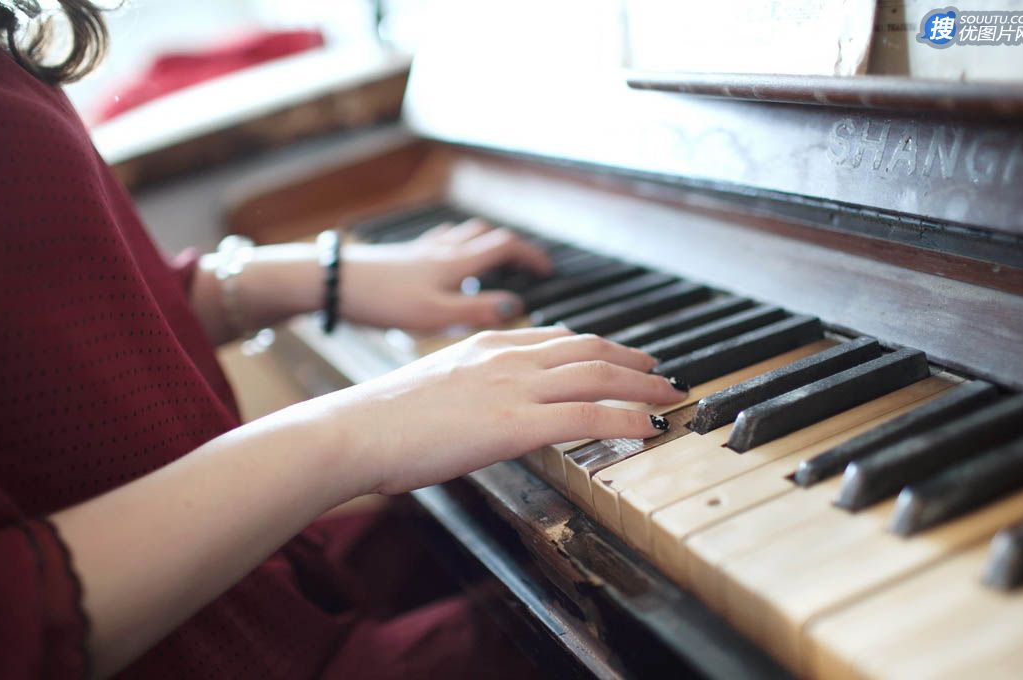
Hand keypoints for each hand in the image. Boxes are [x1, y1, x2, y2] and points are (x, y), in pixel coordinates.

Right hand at [279, 326, 686, 494]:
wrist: (354, 430)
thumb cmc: (379, 419)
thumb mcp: (431, 387)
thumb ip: (466, 390)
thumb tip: (479, 412)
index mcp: (484, 344)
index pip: (555, 337)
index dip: (596, 346)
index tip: (618, 355)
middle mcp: (505, 356)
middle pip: (588, 348)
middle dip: (631, 359)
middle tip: (659, 371)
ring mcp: (512, 387)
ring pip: (597, 375)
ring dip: (641, 385)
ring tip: (668, 395)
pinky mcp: (515, 423)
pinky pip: (587, 416)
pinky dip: (626, 419)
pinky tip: (648, 427)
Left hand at [337, 219, 551, 330]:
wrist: (335, 283)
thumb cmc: (382, 301)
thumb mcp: (435, 315)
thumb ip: (477, 311)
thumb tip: (516, 307)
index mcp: (456, 263)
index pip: (506, 246)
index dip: (531, 255)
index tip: (547, 270)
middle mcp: (443, 250)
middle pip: (488, 235)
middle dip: (511, 247)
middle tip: (524, 266)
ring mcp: (422, 250)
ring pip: (464, 235)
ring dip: (484, 243)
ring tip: (492, 262)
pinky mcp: (403, 256)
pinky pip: (439, 242)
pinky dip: (454, 245)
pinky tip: (446, 259)